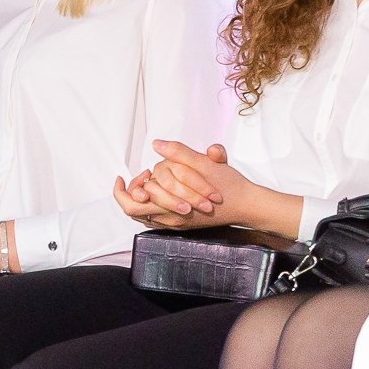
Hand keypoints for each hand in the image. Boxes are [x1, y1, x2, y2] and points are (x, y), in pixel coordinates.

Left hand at [128, 142, 265, 224]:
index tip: (123, 176)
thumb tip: (157, 143)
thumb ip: (180, 153)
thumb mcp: (206, 164)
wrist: (246, 205)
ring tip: (142, 184)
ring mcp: (176, 223)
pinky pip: (153, 220)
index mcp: (174, 205)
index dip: (124, 189)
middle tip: (134, 178)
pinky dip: (147, 207)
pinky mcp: (181, 225)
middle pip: (133, 212)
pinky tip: (154, 193)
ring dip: (137, 200)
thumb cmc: (228, 184)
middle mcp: (172, 218)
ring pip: (142, 217)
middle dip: (128, 193)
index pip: (135, 202)